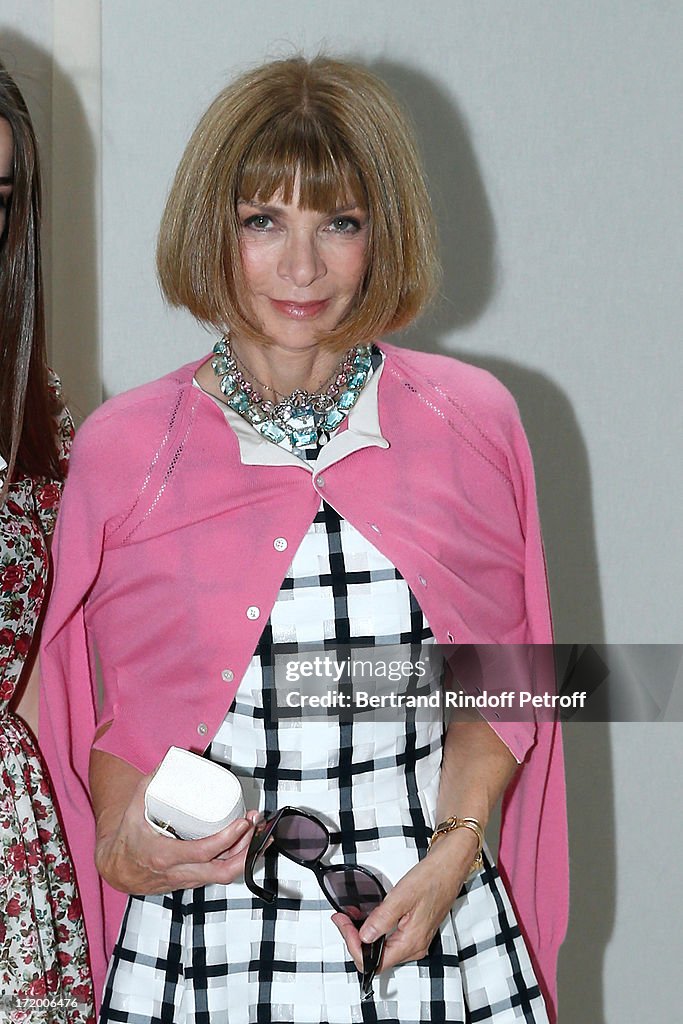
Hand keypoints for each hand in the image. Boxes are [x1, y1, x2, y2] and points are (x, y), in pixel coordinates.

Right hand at [95, 771, 259, 894]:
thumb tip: (165, 762)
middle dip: (246, 849)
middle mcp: (179, 872)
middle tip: (255, 824)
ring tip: (258, 831)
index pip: (203, 852)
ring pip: (224, 875)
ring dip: (245, 855)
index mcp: (164, 856)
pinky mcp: (193, 880)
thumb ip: (149, 784)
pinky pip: (218, 875)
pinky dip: (236, 861)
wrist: (116, 869)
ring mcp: (188, 879)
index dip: (227, 839)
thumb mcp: (134, 811)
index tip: (241, 823)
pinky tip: (247, 845)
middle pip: (223, 871)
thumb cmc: (127, 840)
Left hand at [331, 829, 476, 972]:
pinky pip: (389, 940)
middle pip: (376, 958)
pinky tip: (366, 918)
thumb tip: (364, 936)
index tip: (344, 925)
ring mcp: (415, 941)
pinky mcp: (414, 932)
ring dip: (363, 936)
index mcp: (411, 943)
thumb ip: (381, 920)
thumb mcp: (402, 897)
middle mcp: (414, 947)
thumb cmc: (432, 879)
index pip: (374, 962)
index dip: (354, 946)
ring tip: (349, 918)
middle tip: (342, 920)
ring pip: (381, 950)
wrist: (449, 867)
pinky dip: (374, 931)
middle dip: (354, 940)